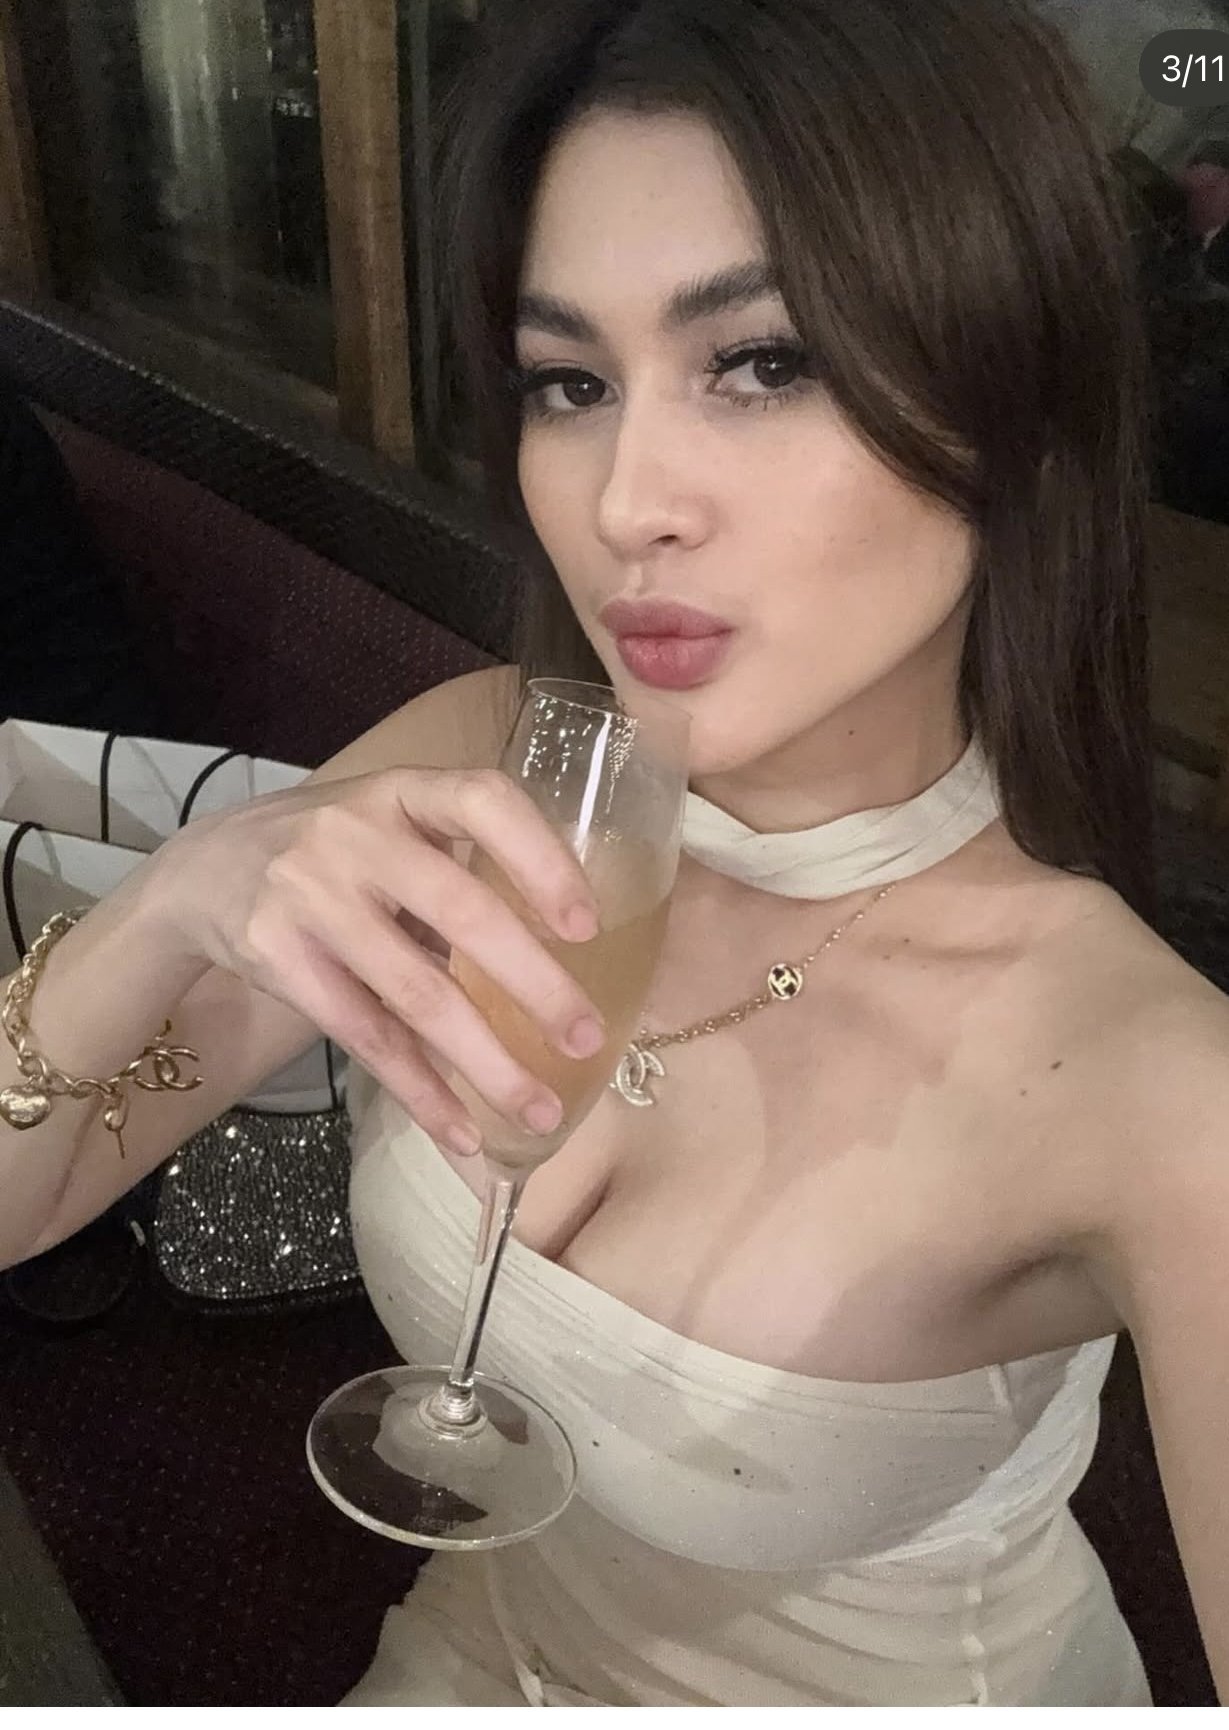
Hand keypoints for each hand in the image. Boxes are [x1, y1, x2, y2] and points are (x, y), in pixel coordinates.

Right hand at [148, 768, 605, 1155]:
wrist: (203, 870)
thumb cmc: (333, 853)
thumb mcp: (390, 828)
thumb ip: (458, 869)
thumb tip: (562, 956)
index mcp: (403, 792)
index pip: (483, 802)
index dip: (541, 860)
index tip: (587, 925)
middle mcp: (356, 834)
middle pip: (461, 911)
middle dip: (534, 984)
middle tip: (588, 1039)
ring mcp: (310, 895)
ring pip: (416, 992)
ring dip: (487, 1062)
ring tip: (541, 1110)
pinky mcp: (277, 958)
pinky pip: (365, 1036)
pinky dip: (420, 1090)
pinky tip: (461, 1130)